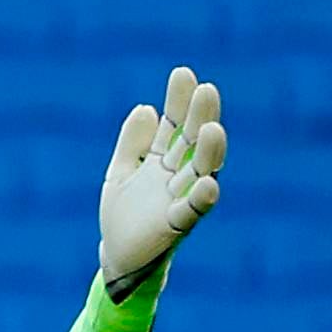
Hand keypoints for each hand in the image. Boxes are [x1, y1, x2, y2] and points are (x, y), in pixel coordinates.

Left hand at [95, 64, 226, 292]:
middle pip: (193, 142)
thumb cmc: (123, 215)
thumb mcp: (119, 171)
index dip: (179, 101)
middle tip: (206, 90)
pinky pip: (191, 212)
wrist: (117, 257)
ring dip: (209, 152)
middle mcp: (177, 176)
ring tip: (213, 129)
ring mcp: (179, 199)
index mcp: (163, 160)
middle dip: (200, 117)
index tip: (183, 73)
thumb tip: (145, 107)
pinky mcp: (176, 226)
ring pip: (200, 172)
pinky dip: (200, 200)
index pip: (174, 125)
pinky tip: (208, 185)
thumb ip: (131, 142)